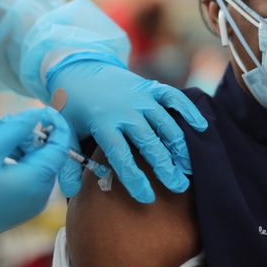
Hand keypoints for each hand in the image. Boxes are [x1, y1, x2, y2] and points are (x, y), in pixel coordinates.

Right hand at [0, 107, 69, 257]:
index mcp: (35, 182)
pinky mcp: (23, 206)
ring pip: (39, 164)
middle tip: (5, 124)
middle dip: (32, 134)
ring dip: (23, 146)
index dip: (56, 125)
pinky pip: (30, 177)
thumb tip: (39, 113)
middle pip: (49, 154)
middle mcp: (41, 195)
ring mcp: (33, 203)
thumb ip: (16, 129)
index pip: (61, 147)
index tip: (42, 109)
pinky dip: (20, 161)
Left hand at [48, 60, 207, 203]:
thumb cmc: (74, 108)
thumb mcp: (65, 132)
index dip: (134, 178)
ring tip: (189, 167)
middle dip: (164, 166)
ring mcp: (140, 97)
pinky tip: (201, 127)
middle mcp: (124, 110)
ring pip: (165, 123)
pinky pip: (173, 98)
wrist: (81, 69)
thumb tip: (72, 191)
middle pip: (148, 141)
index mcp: (102, 123)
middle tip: (178, 186)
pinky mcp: (150, 87)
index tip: (147, 197)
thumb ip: (67, 163)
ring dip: (178, 145)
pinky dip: (188, 110)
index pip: (121, 155)